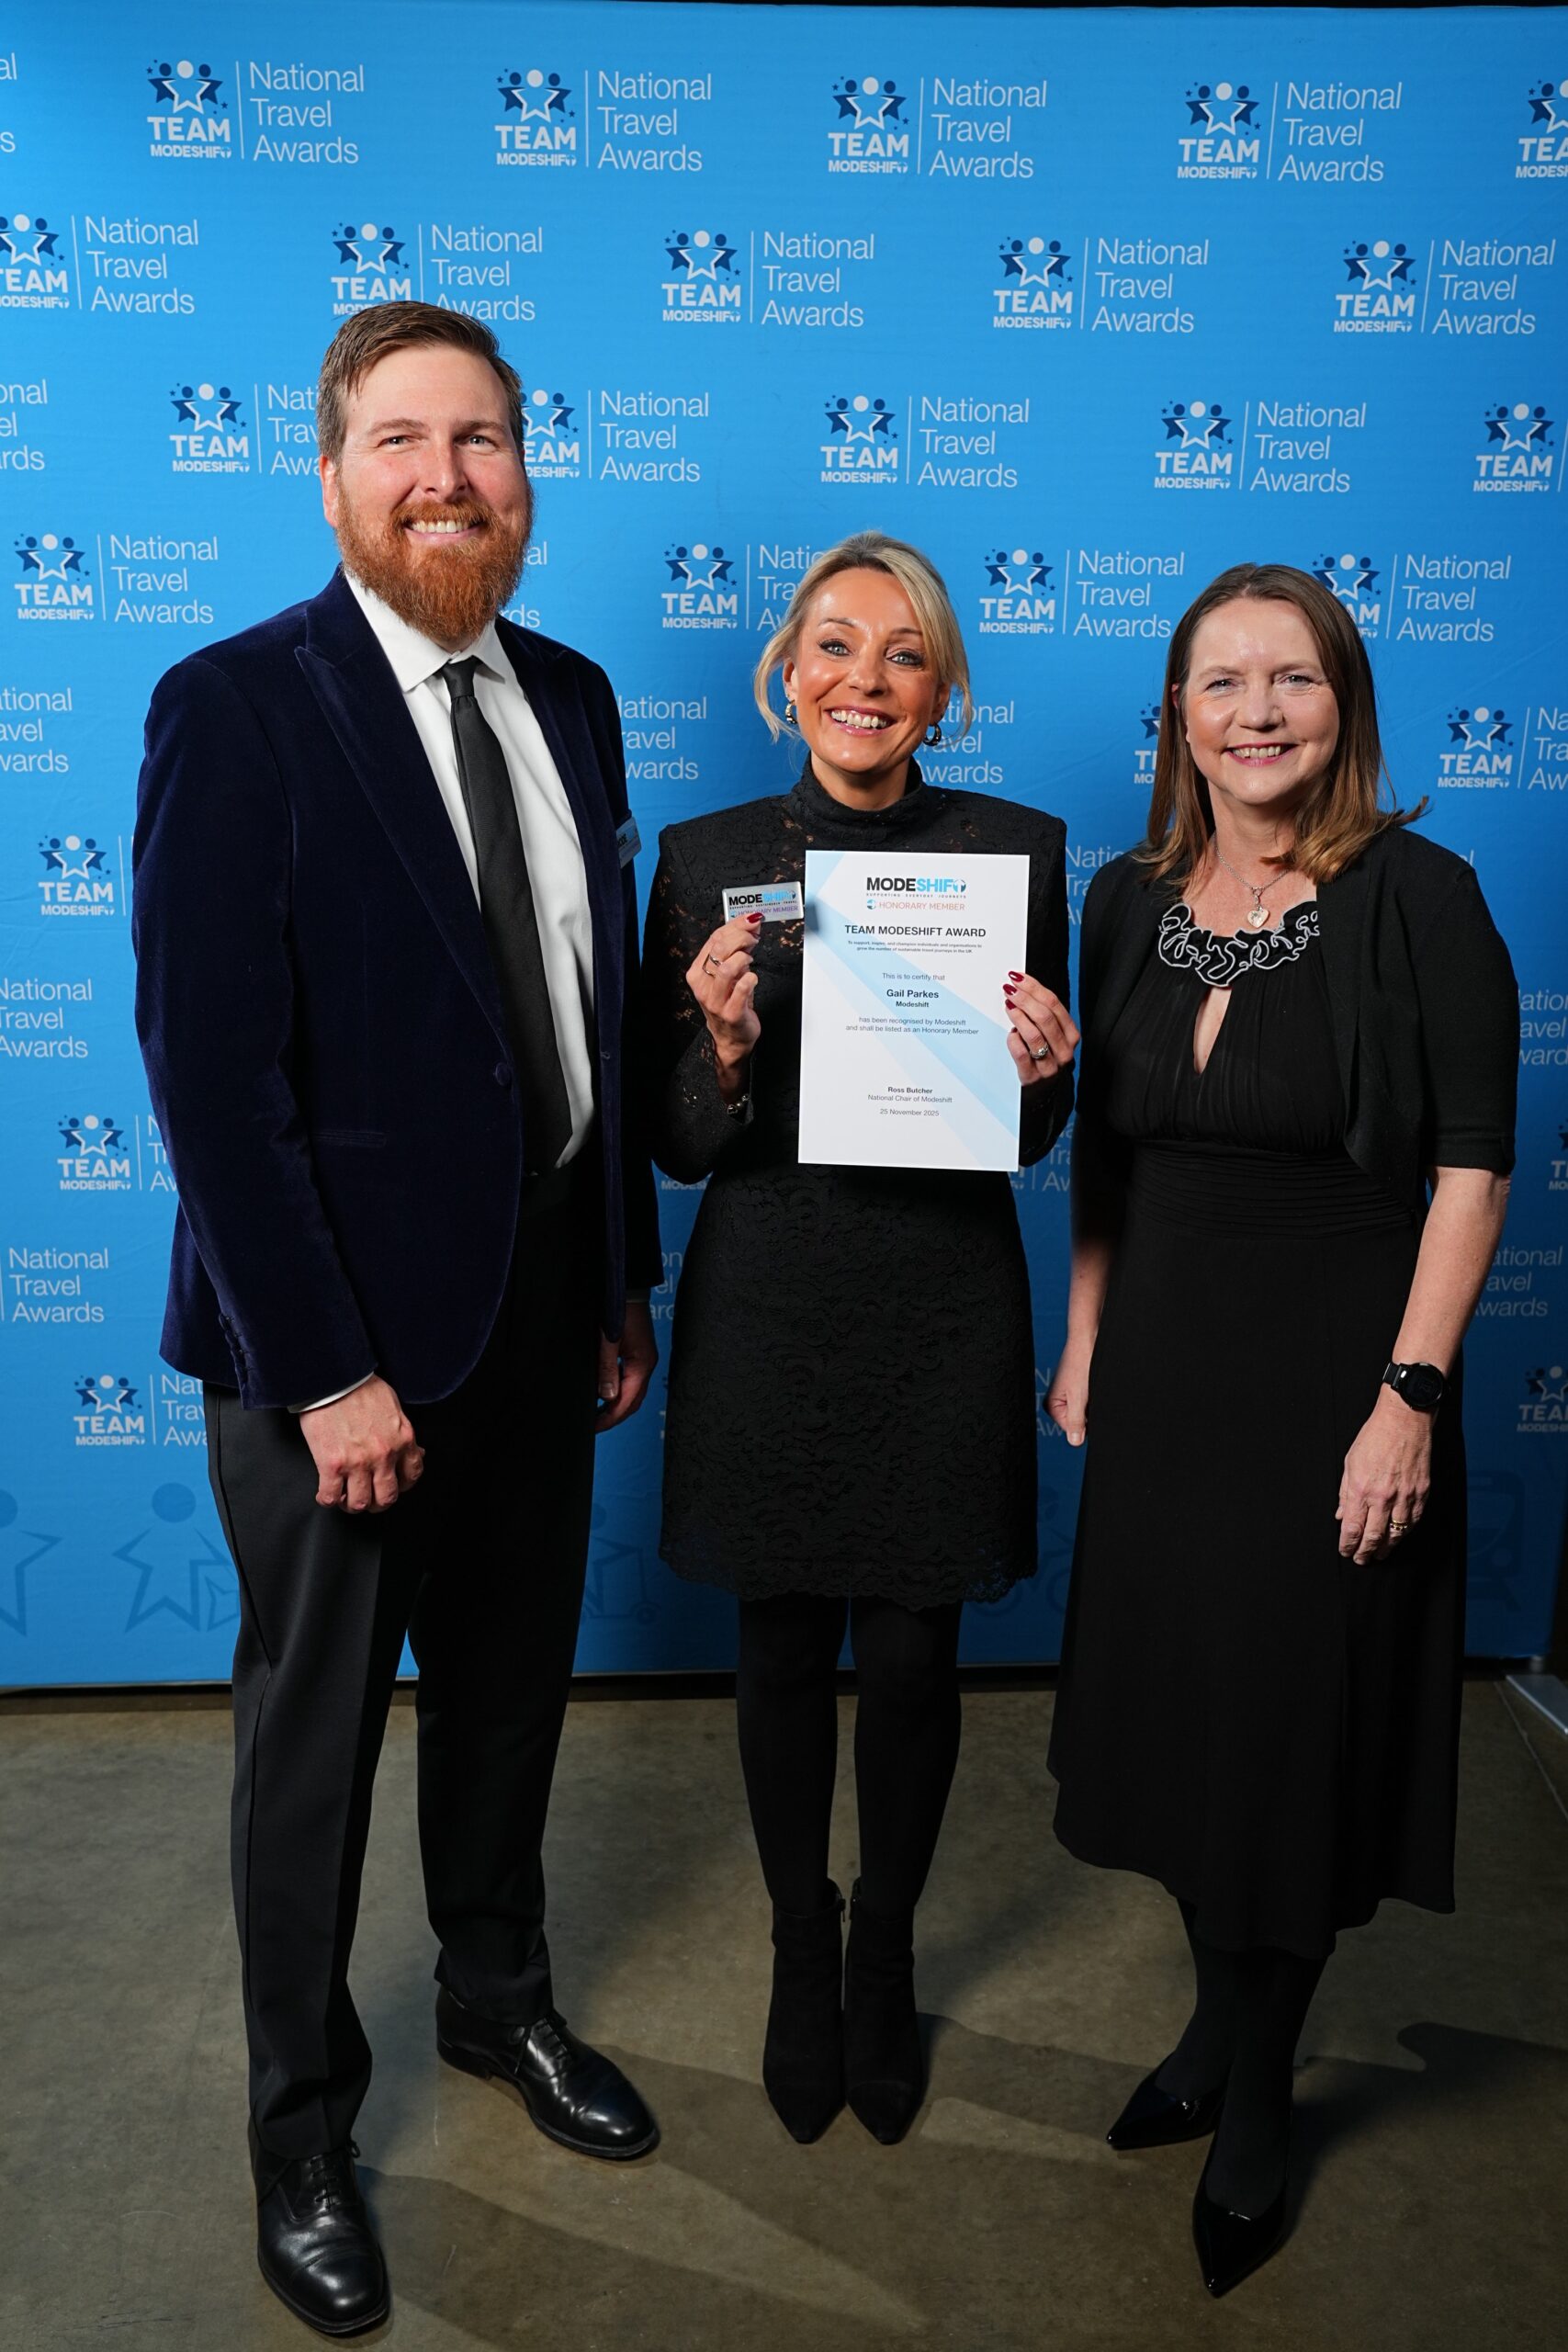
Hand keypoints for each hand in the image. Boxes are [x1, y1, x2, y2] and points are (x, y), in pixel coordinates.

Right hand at [300, 1376, 422, 1512]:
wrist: (332, 1378)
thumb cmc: (360, 1387)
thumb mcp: (394, 1407)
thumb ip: (403, 1433)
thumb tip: (414, 1451)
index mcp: (402, 1439)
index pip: (412, 1475)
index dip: (402, 1486)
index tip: (393, 1485)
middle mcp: (383, 1455)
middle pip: (387, 1497)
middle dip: (378, 1502)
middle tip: (369, 1497)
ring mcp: (357, 1462)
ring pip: (360, 1503)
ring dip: (353, 1504)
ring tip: (346, 1497)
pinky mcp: (331, 1465)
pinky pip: (331, 1496)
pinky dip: (328, 1500)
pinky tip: (327, 1494)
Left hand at [596, 1300, 657, 1432]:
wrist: (628, 1288)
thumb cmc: (618, 1310)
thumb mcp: (608, 1341)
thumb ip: (607, 1370)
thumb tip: (607, 1397)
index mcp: (641, 1365)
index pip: (628, 1401)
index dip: (611, 1418)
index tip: (595, 1427)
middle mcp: (646, 1365)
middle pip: (634, 1401)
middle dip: (616, 1416)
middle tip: (595, 1426)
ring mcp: (644, 1359)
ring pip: (633, 1392)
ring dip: (618, 1405)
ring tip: (599, 1414)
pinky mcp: (639, 1353)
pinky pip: (631, 1380)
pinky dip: (620, 1391)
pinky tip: (606, 1393)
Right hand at [687, 912, 762, 1080]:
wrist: (732, 1037)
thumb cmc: (730, 1002)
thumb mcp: (728, 974)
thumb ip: (735, 950)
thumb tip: (749, 923)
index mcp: (698, 971)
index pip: (714, 939)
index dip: (735, 925)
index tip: (750, 919)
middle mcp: (703, 985)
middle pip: (720, 950)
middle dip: (742, 938)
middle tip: (754, 938)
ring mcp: (715, 1000)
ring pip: (727, 968)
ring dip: (744, 958)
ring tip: (750, 961)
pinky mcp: (731, 1013)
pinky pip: (741, 989)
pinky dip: (751, 978)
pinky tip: (753, 978)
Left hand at [1003, 972, 1079, 1085]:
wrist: (1042, 1091)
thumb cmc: (1044, 1057)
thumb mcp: (1051, 1036)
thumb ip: (1042, 1015)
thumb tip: (1022, 987)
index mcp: (1070, 1034)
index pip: (1054, 1004)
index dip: (1034, 988)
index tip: (1018, 978)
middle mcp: (1063, 1049)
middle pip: (1045, 1017)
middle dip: (1025, 999)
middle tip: (1009, 989)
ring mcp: (1049, 1064)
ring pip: (1034, 1035)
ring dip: (1018, 1016)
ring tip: (1008, 1006)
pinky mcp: (1032, 1076)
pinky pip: (1022, 1054)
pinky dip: (1014, 1040)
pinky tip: (1010, 1033)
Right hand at [1045, 1333, 1092, 1446]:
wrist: (1087, 1340)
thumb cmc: (1081, 1363)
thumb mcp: (1079, 1397)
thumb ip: (1076, 1421)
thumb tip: (1075, 1442)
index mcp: (1051, 1406)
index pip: (1073, 1430)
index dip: (1085, 1423)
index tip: (1089, 1406)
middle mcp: (1057, 1402)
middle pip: (1078, 1421)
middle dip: (1088, 1412)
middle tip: (1090, 1394)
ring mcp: (1067, 1395)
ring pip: (1085, 1411)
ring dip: (1092, 1403)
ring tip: (1090, 1387)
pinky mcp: (1077, 1388)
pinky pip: (1088, 1401)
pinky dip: (1093, 1396)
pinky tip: (1093, 1384)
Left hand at [1336, 1389, 1433, 1561]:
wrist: (1405, 1420)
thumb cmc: (1375, 1436)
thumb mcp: (1350, 1463)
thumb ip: (1345, 1492)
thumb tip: (1341, 1515)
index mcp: (1362, 1489)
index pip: (1353, 1528)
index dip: (1348, 1545)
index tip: (1346, 1551)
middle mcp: (1384, 1497)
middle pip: (1374, 1537)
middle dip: (1366, 1553)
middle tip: (1362, 1560)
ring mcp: (1405, 1496)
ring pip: (1396, 1533)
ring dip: (1386, 1548)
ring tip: (1379, 1554)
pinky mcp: (1422, 1493)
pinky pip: (1414, 1521)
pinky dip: (1405, 1532)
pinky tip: (1398, 1536)